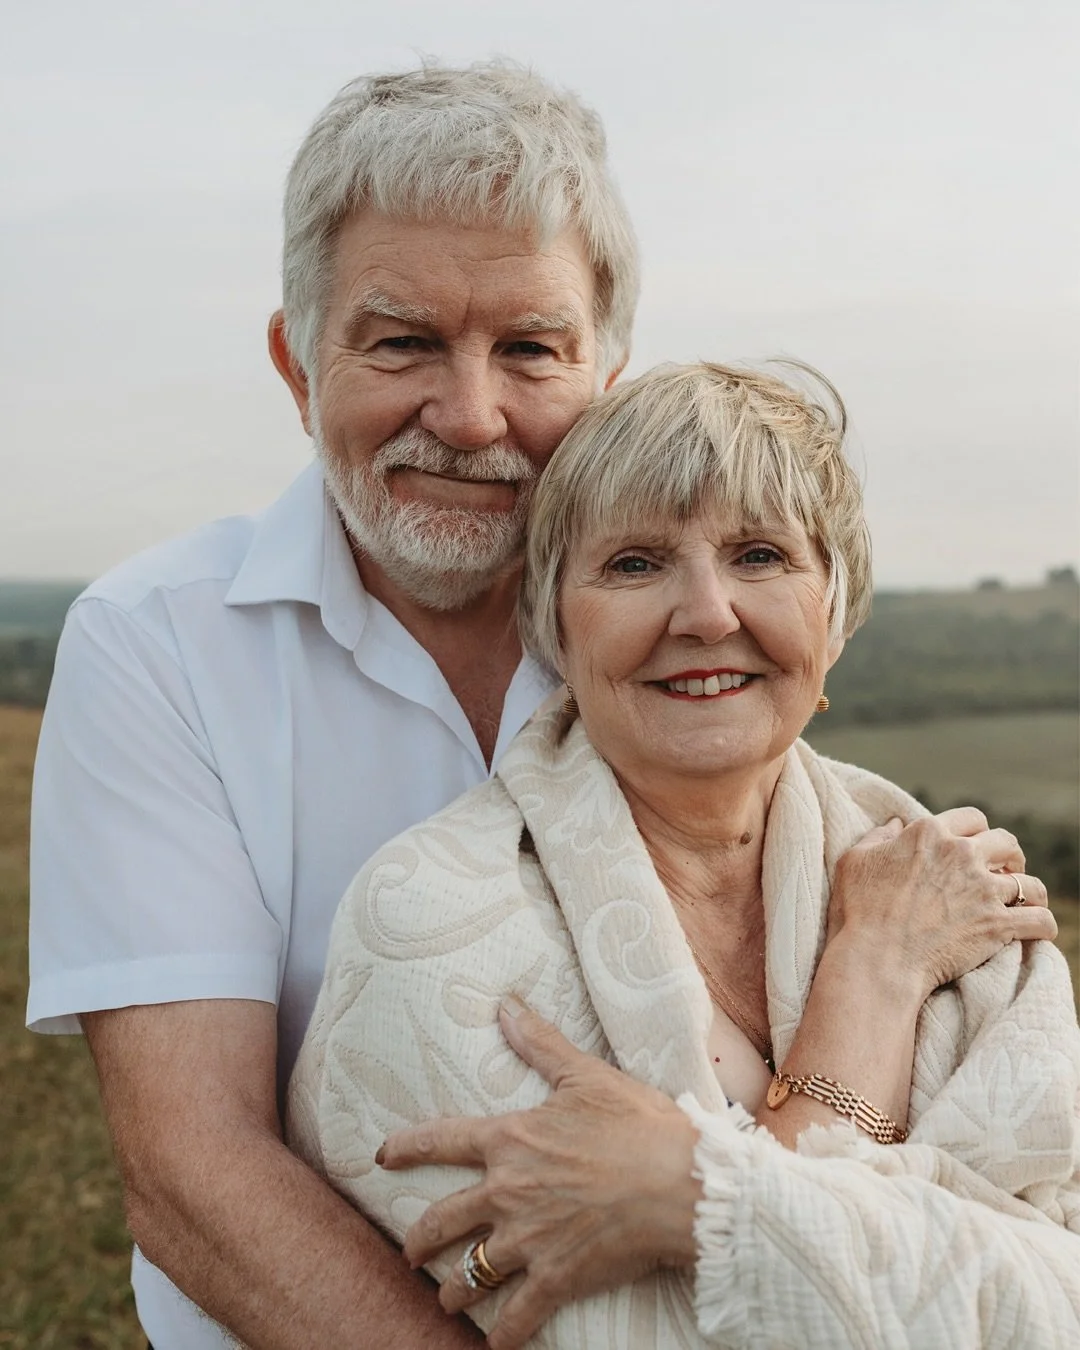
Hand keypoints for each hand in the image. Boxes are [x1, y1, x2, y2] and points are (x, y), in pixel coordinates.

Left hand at [377, 998, 700, 1349]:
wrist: (681, 1183)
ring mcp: (528, 1240)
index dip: (405, 1148)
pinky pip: (516, 1317)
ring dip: (453, 1290)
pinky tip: (494, 1346)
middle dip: (419, 1240)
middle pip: (442, 1219)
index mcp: (511, 1140)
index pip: (441, 1141)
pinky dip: (502, 1336)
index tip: (380, 1157)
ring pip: (470, 1273)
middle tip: (409, 1251)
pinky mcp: (556, 1278)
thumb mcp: (585, 1075)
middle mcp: (507, 1192)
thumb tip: (506, 1004)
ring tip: (447, 1300)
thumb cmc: (637, 1123)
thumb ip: (540, 1043)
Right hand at [829, 807, 1055, 1000]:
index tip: (975, 845)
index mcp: (929, 834)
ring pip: (1029, 882)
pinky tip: (1038, 929)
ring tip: (1025, 901)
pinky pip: (1040, 920)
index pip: (970, 818)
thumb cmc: (859, 910)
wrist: (878, 958)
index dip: (976, 831)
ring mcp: (983, 889)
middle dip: (1010, 855)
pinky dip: (1043, 925)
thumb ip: (877, 837)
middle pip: (1006, 842)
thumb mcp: (854, 861)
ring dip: (1029, 891)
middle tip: (1005, 870)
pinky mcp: (998, 924)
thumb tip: (895, 824)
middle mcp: (961, 854)